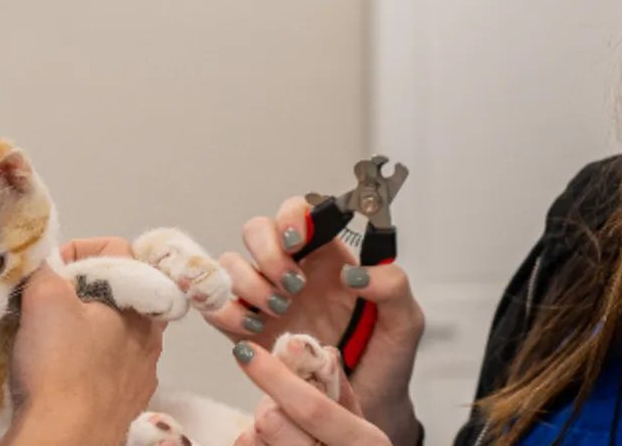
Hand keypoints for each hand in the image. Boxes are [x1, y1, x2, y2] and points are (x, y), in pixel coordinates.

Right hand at [3, 238, 168, 444]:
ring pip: (117, 332)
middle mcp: (152, 337)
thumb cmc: (61, 368)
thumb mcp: (45, 299)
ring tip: (54, 336)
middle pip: (120, 293)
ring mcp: (143, 373)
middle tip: (52, 299)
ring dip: (88, 326)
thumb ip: (47, 268)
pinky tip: (65, 370)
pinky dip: (89, 360)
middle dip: (84, 290)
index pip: (119, 252)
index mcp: (142, 304)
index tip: (54, 269)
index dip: (80, 251)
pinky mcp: (127, 401)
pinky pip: (111, 368)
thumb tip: (46, 261)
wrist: (65, 438)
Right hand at [201, 198, 424, 443]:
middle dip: (267, 252)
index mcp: (327, 257)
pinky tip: (254, 330)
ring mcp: (265, 300)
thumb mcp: (405, 321)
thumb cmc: (385, 361)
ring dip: (250, 284)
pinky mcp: (246, 331)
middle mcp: (291, 271)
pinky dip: (226, 312)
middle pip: (256, 231)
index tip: (297, 240)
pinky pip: (216, 307)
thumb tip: (354, 273)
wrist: (367, 408)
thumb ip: (392, 286)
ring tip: (280, 311)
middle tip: (293, 285)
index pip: (297, 213)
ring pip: (231, 265)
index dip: (289, 216)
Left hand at [232, 338, 390, 444]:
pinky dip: (253, 445)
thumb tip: (315, 349)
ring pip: (252, 441)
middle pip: (272, 423)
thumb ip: (339, 389)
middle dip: (268, 406)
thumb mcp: (359, 426)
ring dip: (257, 431)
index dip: (276, 377)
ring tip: (280, 435)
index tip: (246, 351)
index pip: (314, 408)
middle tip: (279, 410)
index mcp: (365, 443)